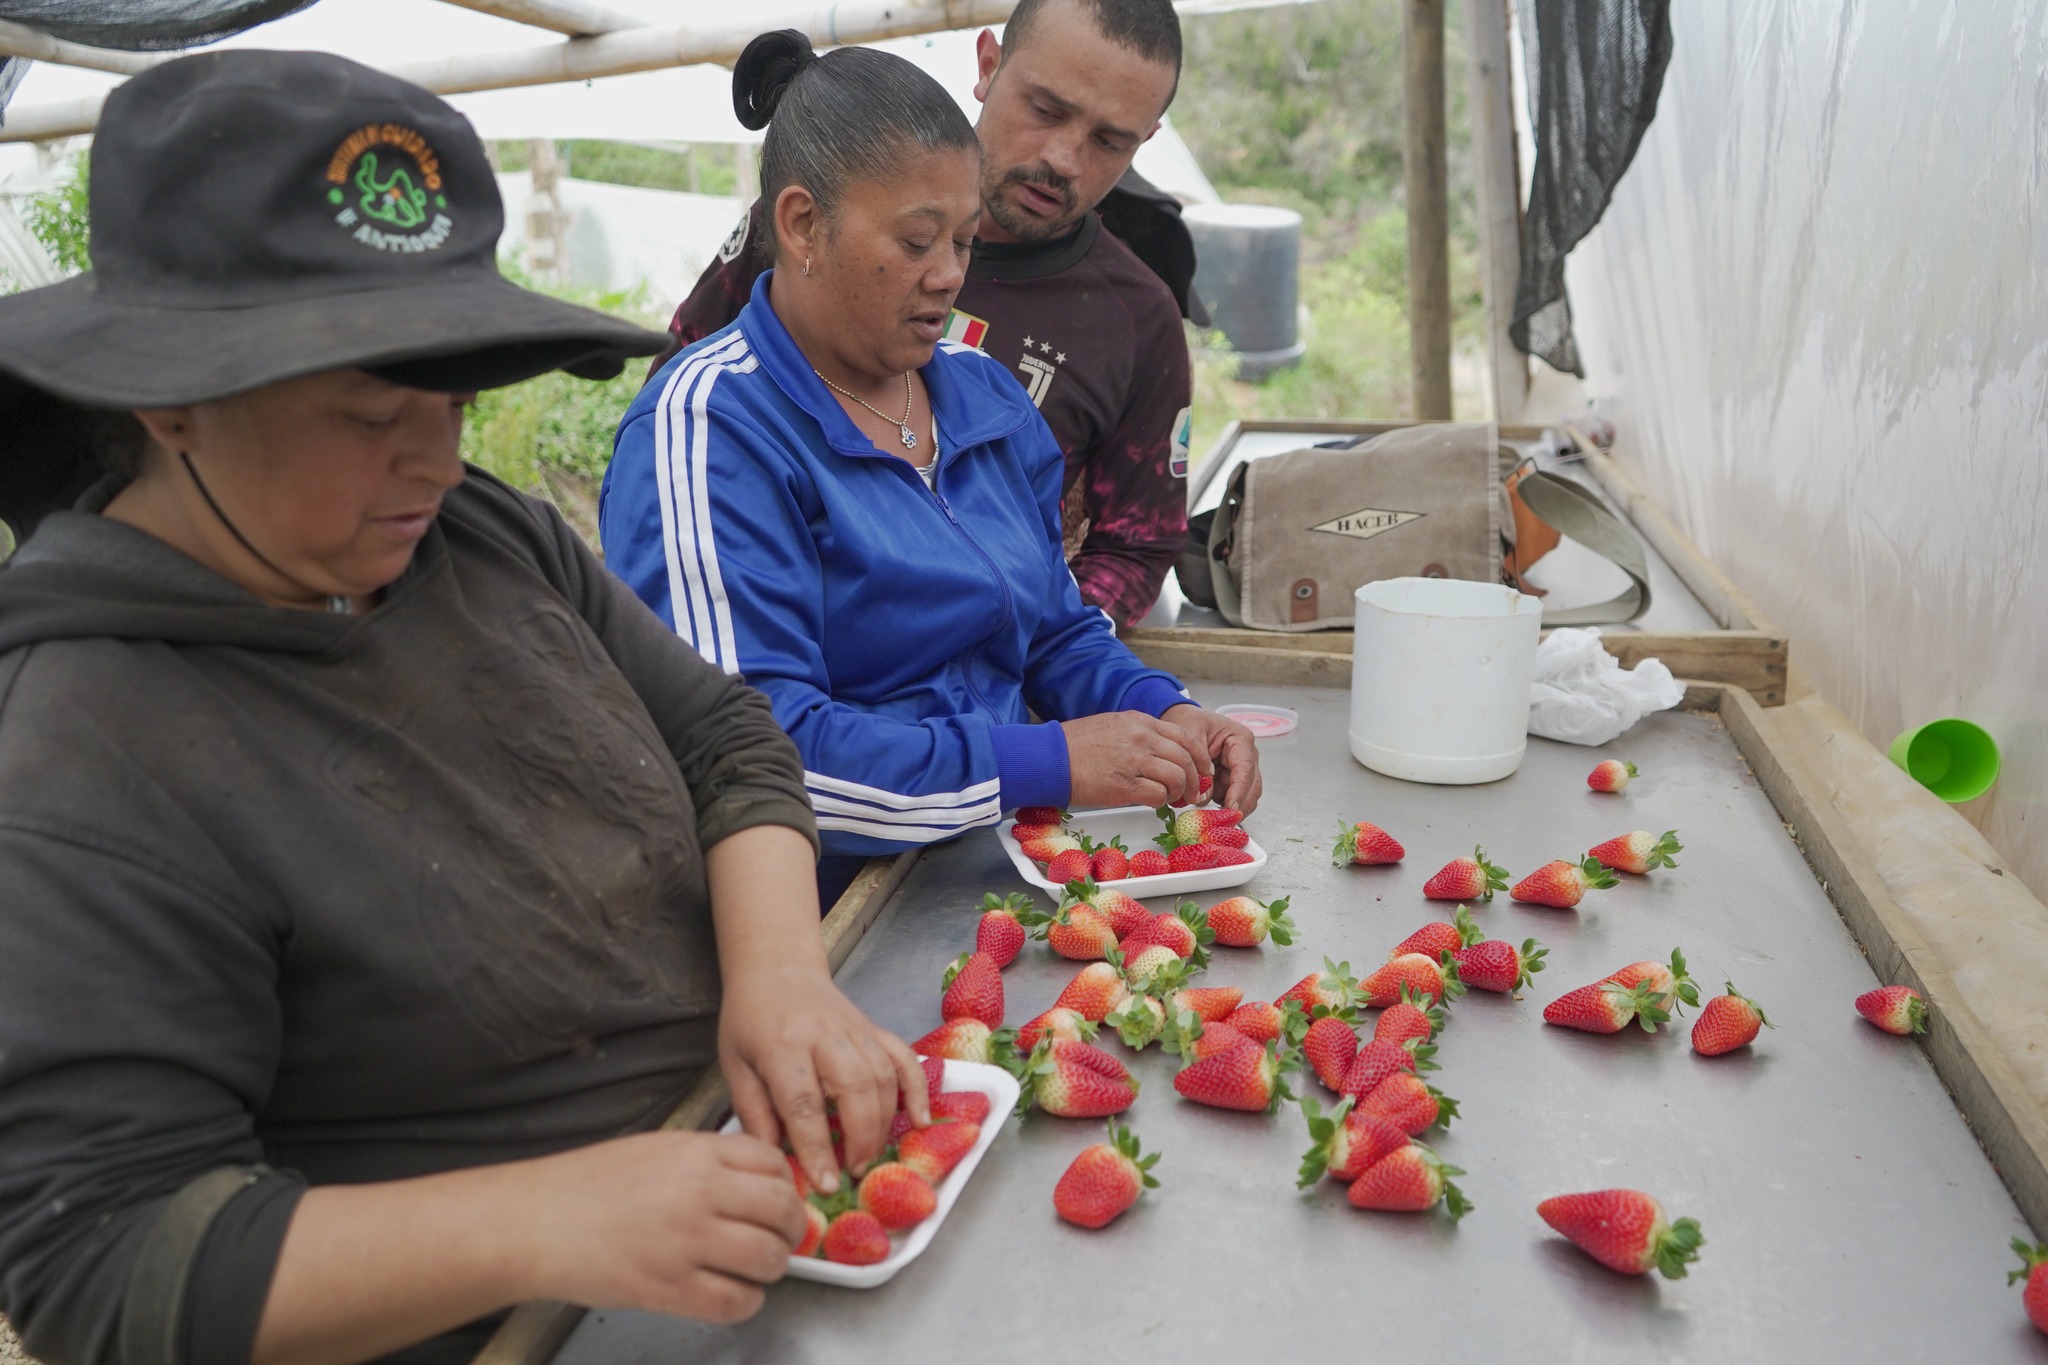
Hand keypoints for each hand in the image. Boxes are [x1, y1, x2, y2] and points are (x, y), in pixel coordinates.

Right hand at [519, 1129, 805, 1323]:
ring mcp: (687, 1242)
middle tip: (779, 1236)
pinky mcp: (671, 1289)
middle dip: (789, 1227)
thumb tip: (754, 1182)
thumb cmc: (586, 1186)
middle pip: (781, 1209)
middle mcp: (700, 1193)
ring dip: (771, 1267)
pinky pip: (736, 1302)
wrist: (536, 1222)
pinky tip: (730, 1293)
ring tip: (754, 1268)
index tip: (778, 1199)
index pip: (773, 1163)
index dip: (784, 1184)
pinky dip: (744, 1302)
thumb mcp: (655, 1150)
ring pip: (769, 1258)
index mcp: (697, 1153)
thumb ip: (707, 1161)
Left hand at [718, 964, 929, 1193]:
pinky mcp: (874, 1028)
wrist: (777, 969)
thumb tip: (774, 1160)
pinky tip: (918, 1120)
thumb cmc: (750, 1020)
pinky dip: (917, 1089)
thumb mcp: (735, 1065)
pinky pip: (904, 1058)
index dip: (816, 1147)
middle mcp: (824, 1036)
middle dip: (859, 1137)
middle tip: (853, 1172)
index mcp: (782, 1046)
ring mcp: (855, 1029)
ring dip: (883, 1122)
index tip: (825, 1183)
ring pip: (882, 1076)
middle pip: (854, 1087)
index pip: (803, 1102)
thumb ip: (754, 1112)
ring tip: (870, 1157)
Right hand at [1060, 709, 1210, 808]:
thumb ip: (1140, 734)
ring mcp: (1134, 760)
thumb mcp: (1113, 725)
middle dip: (1196, 780)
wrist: (1050, 757)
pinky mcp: (1125, 785)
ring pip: (1177, 777)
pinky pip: (1158, 795)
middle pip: (1186, 759)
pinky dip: (1161, 801)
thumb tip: (1162, 753)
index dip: (1200, 757)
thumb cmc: (1076, 745)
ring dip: (1179, 792)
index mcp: (1140, 722)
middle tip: (1193, 793)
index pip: (1186, 737)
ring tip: (1171, 799)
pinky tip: (1153, 802)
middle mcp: (1142, 738)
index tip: (1203, 770)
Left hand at [1161, 704, 1262, 814]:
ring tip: (1212, 817)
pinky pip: (1230, 798)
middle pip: (1252, 786)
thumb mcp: (1190, 736)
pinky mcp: (1230, 780)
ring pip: (1244, 796)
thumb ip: (1197, 765)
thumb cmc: (1188, 721)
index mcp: (1240, 739)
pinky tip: (1210, 812)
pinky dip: (1221, 806)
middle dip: (1239, 805)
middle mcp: (1246, 755)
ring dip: (1230, 807)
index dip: (1239, 791)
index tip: (1231, 807)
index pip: (1245, 769)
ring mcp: (1240, 769)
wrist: (1181, 718)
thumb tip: (1203, 796)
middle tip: (1224, 821)